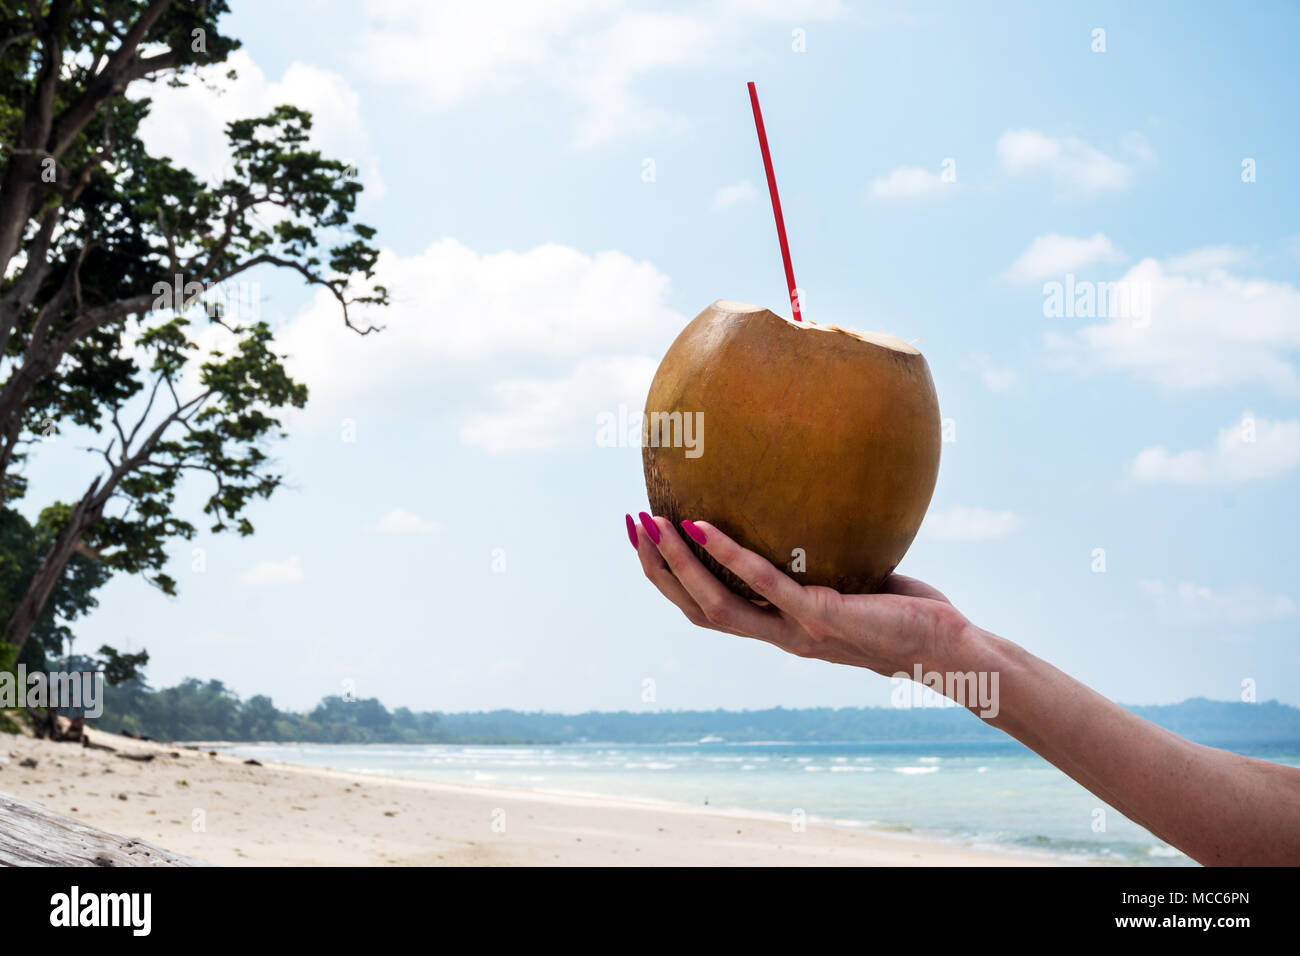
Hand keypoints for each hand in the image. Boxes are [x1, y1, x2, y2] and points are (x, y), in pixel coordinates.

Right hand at [627, 513, 969, 676]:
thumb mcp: (852, 578)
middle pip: (696, 610)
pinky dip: (728, 554)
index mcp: (778, 628)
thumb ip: (820, 555)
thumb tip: (807, 502)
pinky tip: (704, 523)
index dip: (670, 579)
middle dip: (658, 570)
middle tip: (630, 525)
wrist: (947, 651)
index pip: (708, 609)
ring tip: (653, 524)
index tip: (645, 540)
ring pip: (716, 604)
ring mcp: (795, 630)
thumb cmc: (905, 612)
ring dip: (677, 564)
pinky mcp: (819, 616)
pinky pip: (763, 583)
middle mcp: (778, 635)